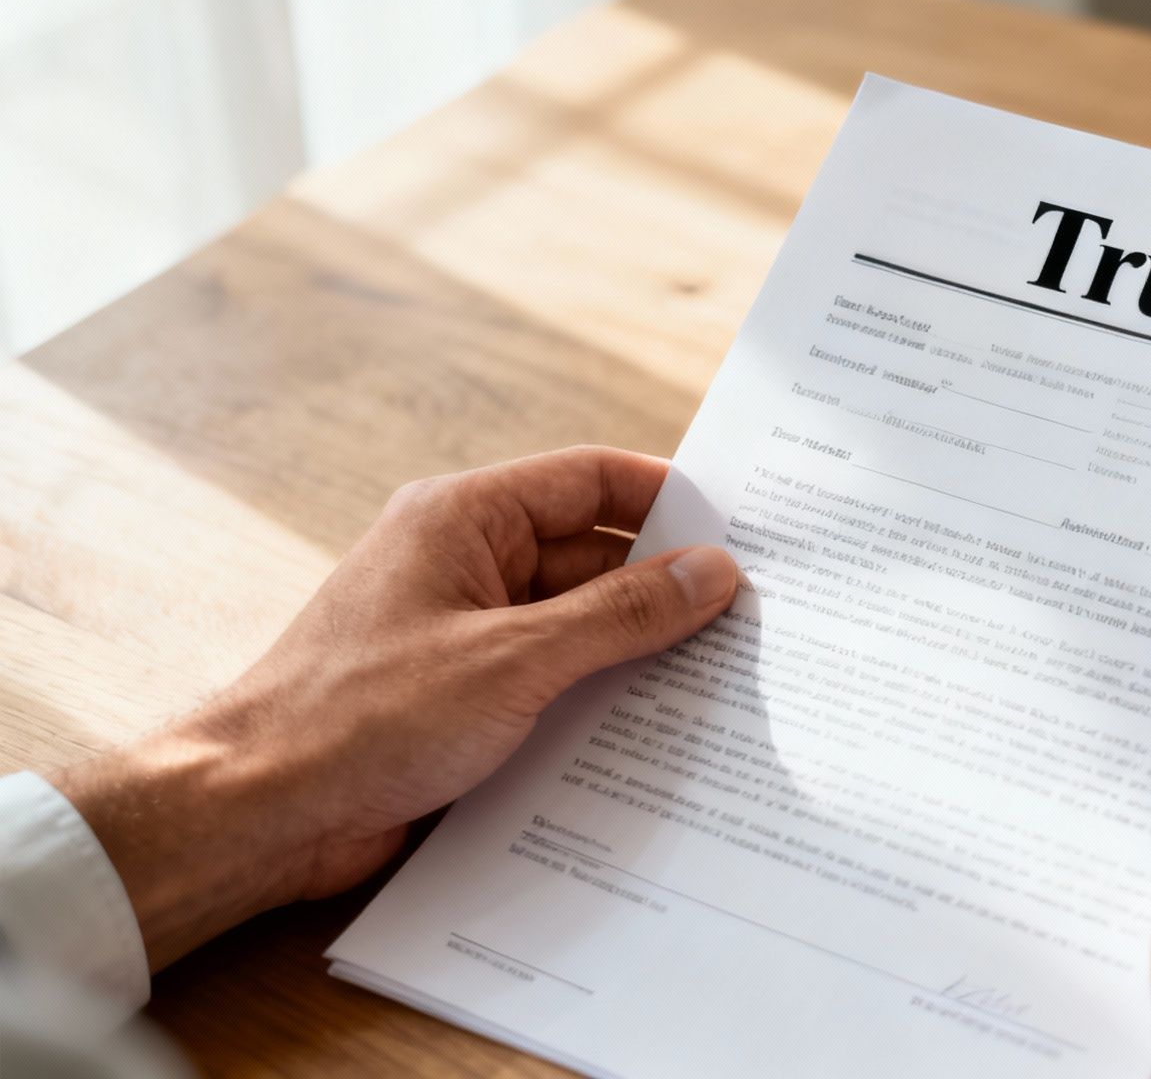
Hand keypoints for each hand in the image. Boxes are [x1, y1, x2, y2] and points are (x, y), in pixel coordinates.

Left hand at [49, 446, 737, 969]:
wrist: (258, 812)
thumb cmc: (360, 717)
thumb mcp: (514, 659)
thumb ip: (620, 613)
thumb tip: (711, 572)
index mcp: (464, 518)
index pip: (591, 480)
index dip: (669, 499)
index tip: (743, 533)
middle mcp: (464, 563)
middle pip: (593, 556)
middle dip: (664, 590)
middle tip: (749, 623)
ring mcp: (463, 633)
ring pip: (577, 626)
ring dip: (634, 654)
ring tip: (717, 684)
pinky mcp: (462, 697)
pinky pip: (552, 681)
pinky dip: (598, 701)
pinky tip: (651, 736)